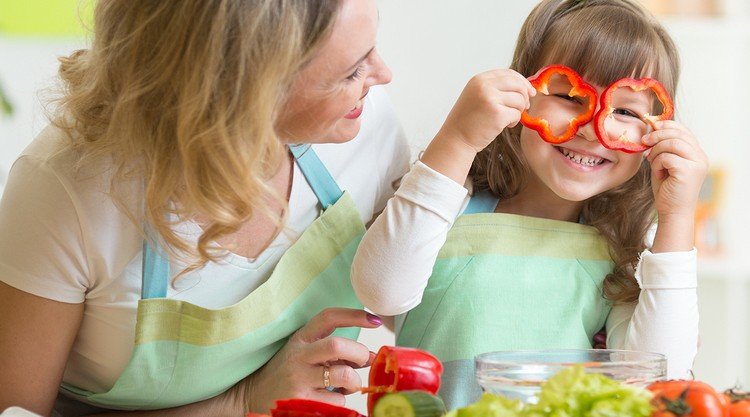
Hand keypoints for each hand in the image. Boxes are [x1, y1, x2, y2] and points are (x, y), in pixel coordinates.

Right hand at [238, 308, 381, 412]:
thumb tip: (370, 357)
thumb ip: (334, 352)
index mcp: (301, 339)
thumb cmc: (287, 374)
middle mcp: (299, 356)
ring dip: (354, 381)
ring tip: (347, 385)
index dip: (353, 315)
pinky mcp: (301, 401)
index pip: (328, 317)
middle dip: (359, 352)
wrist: (254, 396)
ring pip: (342, 375)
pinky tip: (330, 399)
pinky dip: (342, 400)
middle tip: (364, 361)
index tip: (374, 320)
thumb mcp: (305, 353)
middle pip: (337, 345)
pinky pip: (337, 400)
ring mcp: (298, 379)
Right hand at [437, 69, 534, 152]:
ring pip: (520, 100)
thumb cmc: (468, 121)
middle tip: (524, 107)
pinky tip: (505, 126)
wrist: (456, 139)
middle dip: (525, 96)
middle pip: (518, 84)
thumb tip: (525, 87)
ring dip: (518, 111)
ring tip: (507, 119)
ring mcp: (491, 99)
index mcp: (479, 79)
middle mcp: (484, 86)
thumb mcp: (477, 96)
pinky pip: (517, 114)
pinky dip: (514, 121)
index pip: (509, 73)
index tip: (529, 92)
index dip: (522, 81)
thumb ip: (495, 88)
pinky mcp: (498, 114)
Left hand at [642, 121, 708, 250]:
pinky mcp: (689, 171)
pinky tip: (658, 174)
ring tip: (652, 162)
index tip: (650, 127)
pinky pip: (667, 157)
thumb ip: (662, 147)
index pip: (683, 130)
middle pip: (678, 134)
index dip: (666, 125)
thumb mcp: (663, 163)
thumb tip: (652, 127)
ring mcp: (697, 164)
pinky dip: (657, 164)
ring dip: (656, 151)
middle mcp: (701, 157)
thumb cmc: (666, 189)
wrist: (672, 212)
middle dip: (657, 135)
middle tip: (644, 142)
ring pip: (672, 143)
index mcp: (697, 153)